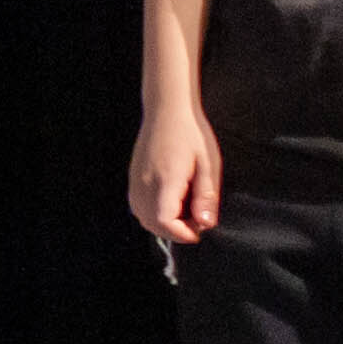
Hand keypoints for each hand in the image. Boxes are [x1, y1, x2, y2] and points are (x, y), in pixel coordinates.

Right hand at [126, 104, 221, 250]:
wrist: (167, 109)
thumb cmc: (191, 133)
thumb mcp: (208, 164)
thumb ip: (207, 196)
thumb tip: (206, 224)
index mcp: (166, 179)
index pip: (165, 222)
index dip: (183, 234)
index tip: (199, 230)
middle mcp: (146, 183)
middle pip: (152, 224)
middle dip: (176, 231)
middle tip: (196, 219)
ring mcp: (136, 180)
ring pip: (143, 217)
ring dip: (164, 223)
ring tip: (184, 210)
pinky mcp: (133, 177)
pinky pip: (138, 206)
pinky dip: (154, 213)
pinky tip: (171, 201)